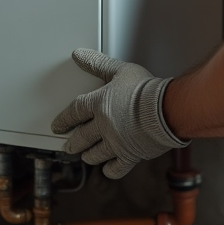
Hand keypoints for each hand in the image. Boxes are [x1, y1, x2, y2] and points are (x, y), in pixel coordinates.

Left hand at [50, 49, 187, 178]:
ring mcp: (115, 143)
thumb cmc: (146, 89)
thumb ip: (99, 63)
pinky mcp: (130, 155)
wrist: (166, 109)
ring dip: (89, 155)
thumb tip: (79, 55)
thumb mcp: (121, 69)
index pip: (74, 112)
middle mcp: (103, 126)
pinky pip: (116, 168)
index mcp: (98, 104)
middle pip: (81, 137)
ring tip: (86, 156)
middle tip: (68, 146)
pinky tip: (109, 168)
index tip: (57, 126)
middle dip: (73, 143)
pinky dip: (110, 169)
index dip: (64, 119)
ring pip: (95, 154)